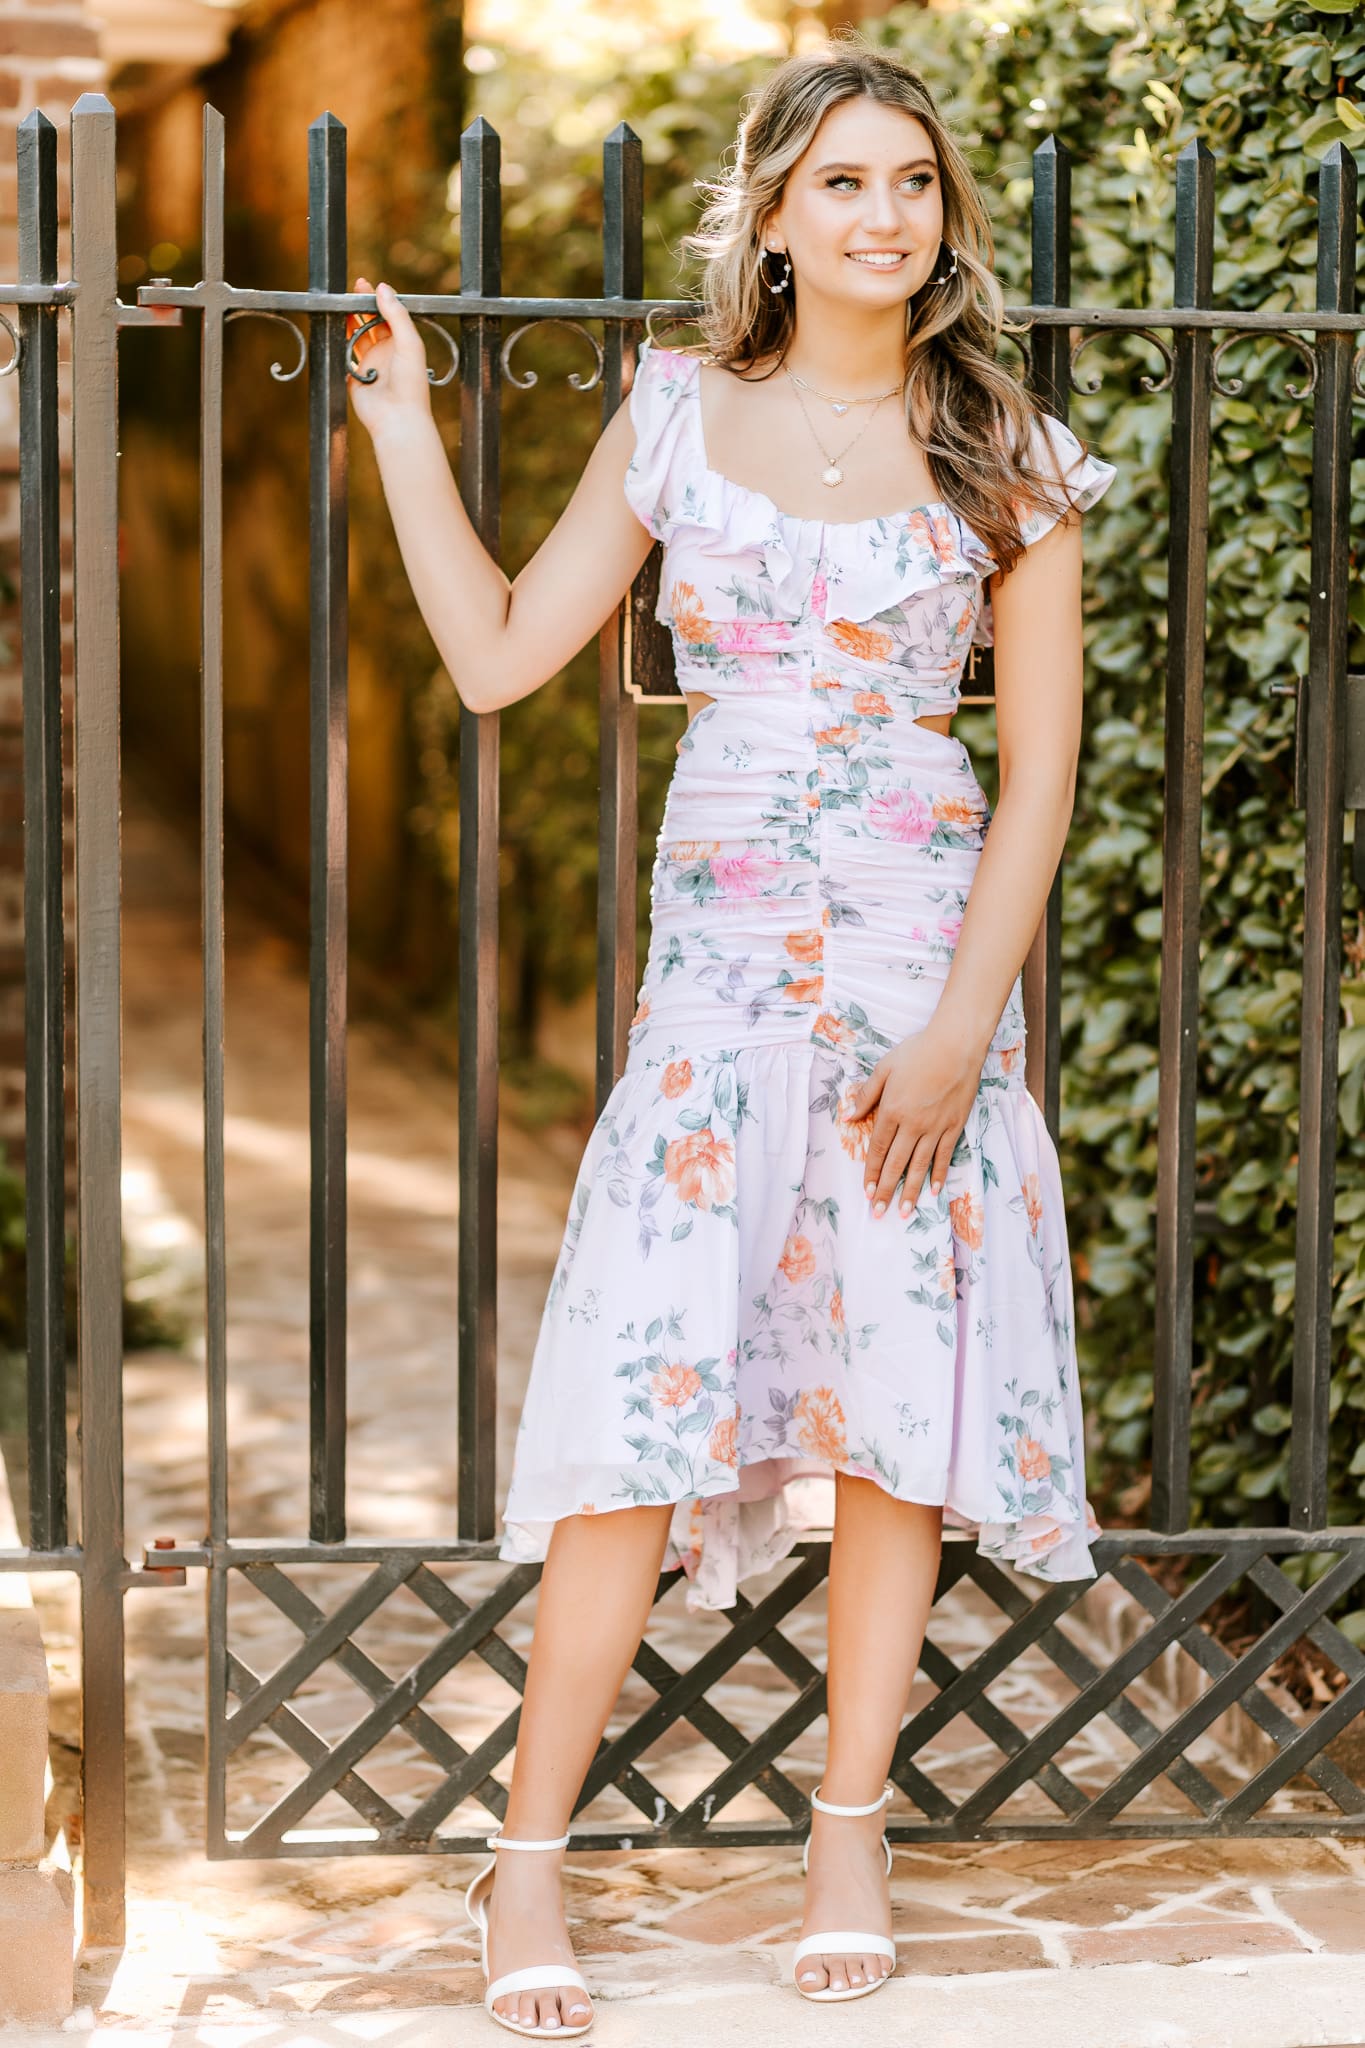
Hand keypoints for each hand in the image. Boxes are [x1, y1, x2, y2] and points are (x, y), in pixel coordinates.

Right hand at [344, 276, 434, 439]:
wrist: (398, 418)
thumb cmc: (411, 384)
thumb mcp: (409, 342)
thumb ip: (396, 315)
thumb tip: (382, 287)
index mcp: (402, 343)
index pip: (388, 314)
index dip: (377, 298)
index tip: (365, 284)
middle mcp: (386, 352)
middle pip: (370, 322)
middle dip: (360, 306)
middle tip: (350, 291)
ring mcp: (370, 364)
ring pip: (355, 337)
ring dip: (348, 322)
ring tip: (339, 307)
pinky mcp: (355, 377)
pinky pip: (344, 357)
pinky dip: (338, 345)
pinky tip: (333, 331)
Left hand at [847, 1024, 983, 1216]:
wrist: (956, 1045)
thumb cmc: (918, 1051)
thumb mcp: (885, 1068)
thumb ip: (866, 1095)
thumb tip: (848, 1116)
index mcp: (892, 1110)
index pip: (878, 1149)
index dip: (871, 1172)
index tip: (867, 1191)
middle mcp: (912, 1124)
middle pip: (896, 1164)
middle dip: (886, 1190)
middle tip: (879, 1212)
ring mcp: (935, 1127)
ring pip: (920, 1165)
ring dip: (911, 1191)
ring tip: (905, 1211)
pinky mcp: (954, 1126)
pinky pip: (944, 1155)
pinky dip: (938, 1174)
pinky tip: (933, 1190)